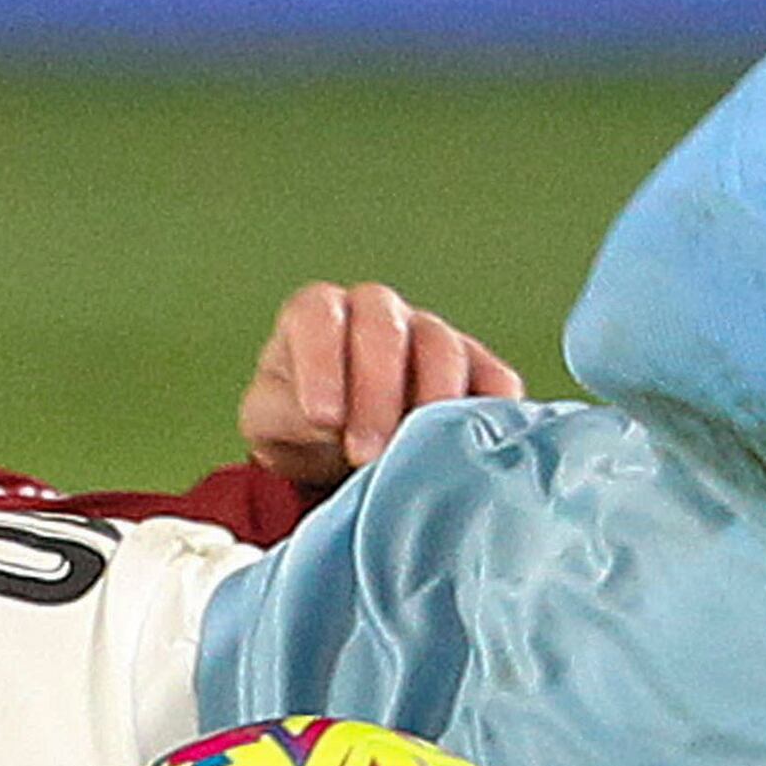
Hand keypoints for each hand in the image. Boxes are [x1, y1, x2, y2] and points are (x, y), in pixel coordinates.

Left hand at [239, 282, 521, 486]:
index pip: (317, 316)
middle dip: (376, 392)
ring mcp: (430, 336)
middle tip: (365, 452)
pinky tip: (482, 439)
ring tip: (417, 453)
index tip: (321, 418)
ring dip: (431, 400)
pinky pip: (494, 377)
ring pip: (441, 347)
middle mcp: (377, 313)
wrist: (336, 447)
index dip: (320, 363)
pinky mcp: (474, 370)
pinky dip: (491, 405)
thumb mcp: (271, 422)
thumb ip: (287, 413)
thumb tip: (327, 422)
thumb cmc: (298, 425)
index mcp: (317, 313)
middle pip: (384, 328)